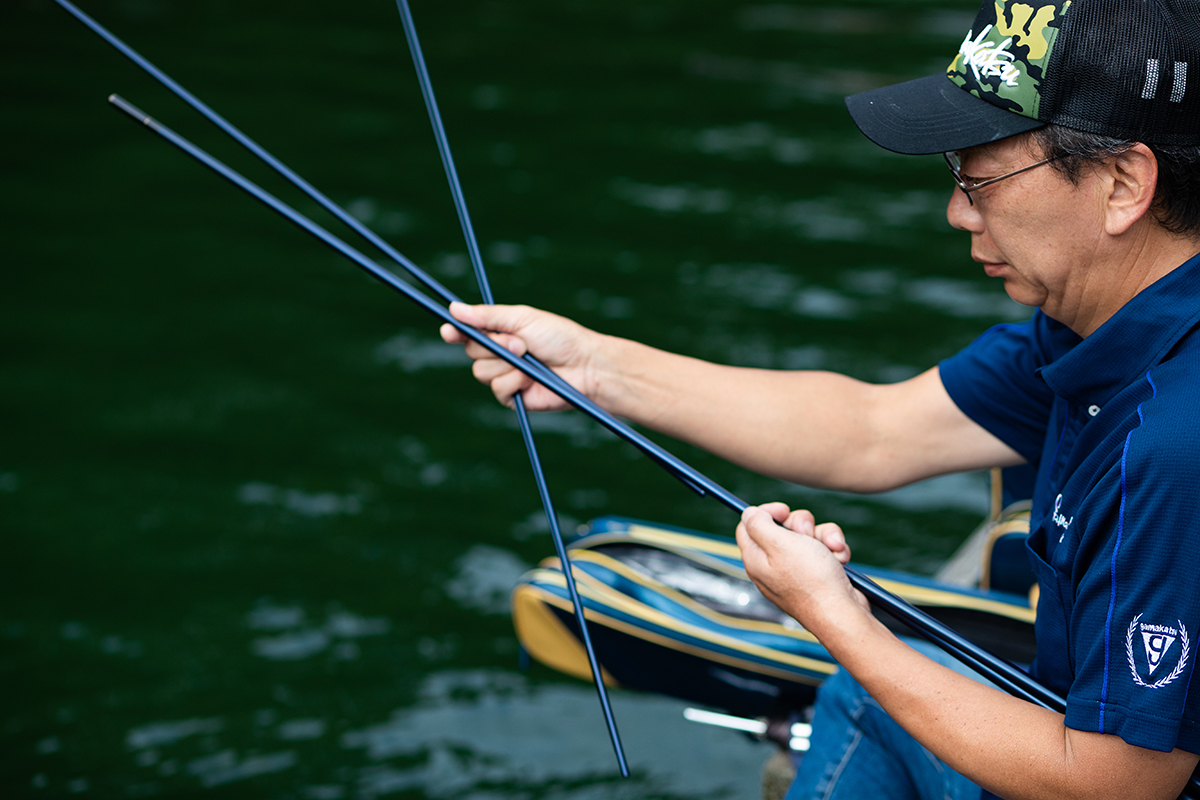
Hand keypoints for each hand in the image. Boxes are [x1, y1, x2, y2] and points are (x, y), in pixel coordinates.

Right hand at [440, 302, 603, 410]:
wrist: (584, 366)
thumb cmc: (559, 338)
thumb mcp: (523, 319)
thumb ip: (488, 316)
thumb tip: (454, 310)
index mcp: (501, 333)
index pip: (468, 333)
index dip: (455, 332)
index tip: (449, 331)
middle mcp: (500, 355)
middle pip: (472, 352)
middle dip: (494, 346)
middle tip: (520, 343)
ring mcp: (505, 376)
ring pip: (482, 373)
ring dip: (507, 364)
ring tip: (530, 359)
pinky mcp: (512, 397)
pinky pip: (498, 390)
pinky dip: (515, 382)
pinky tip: (531, 379)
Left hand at [736, 503, 868, 635]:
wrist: (842, 613)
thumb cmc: (811, 579)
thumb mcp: (779, 543)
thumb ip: (759, 524)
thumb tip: (749, 513)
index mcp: (756, 558)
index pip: (748, 526)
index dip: (765, 513)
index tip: (783, 511)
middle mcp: (773, 565)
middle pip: (781, 527)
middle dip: (800, 524)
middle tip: (806, 534)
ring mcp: (796, 571)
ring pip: (808, 536)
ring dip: (824, 536)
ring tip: (831, 549)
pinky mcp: (818, 575)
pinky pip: (824, 550)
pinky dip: (834, 550)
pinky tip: (840, 560)